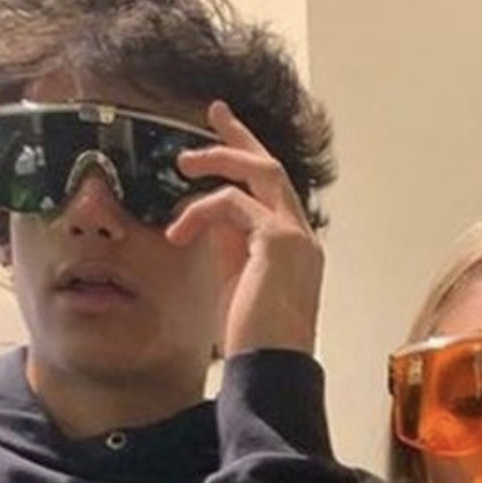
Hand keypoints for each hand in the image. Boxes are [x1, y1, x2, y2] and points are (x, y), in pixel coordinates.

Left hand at [167, 100, 322, 358]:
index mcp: (295, 250)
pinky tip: (179, 232)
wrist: (272, 370)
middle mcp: (303, 238)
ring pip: (260, 173)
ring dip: (218, 160)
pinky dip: (201, 210)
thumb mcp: (236, 285)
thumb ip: (230, 249)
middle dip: (241, 138)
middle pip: (273, 168)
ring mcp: (296, 237)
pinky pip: (234, 203)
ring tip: (182, 163)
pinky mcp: (279, 242)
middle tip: (213, 112)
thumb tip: (207, 220)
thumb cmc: (255, 342)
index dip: (249, 162)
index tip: (224, 138)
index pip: (273, 194)